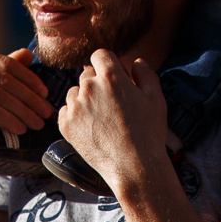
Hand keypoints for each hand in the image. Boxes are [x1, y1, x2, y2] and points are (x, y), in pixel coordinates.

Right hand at [0, 48, 53, 175]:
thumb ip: (1, 72)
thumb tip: (28, 54)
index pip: (6, 63)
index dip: (29, 79)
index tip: (45, 95)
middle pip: (5, 80)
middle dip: (30, 98)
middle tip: (46, 113)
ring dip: (23, 111)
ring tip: (37, 124)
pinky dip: (8, 119)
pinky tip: (20, 129)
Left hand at [56, 50, 169, 192]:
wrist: (133, 166)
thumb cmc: (148, 131)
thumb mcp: (156, 98)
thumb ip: (146, 74)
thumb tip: (137, 62)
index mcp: (111, 76)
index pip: (100, 55)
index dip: (108, 64)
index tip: (114, 77)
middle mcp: (89, 87)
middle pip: (87, 74)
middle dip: (98, 83)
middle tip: (112, 104)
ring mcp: (75, 106)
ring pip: (74, 93)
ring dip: (84, 99)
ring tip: (102, 119)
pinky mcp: (65, 125)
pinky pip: (64, 112)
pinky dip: (74, 116)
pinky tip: (90, 128)